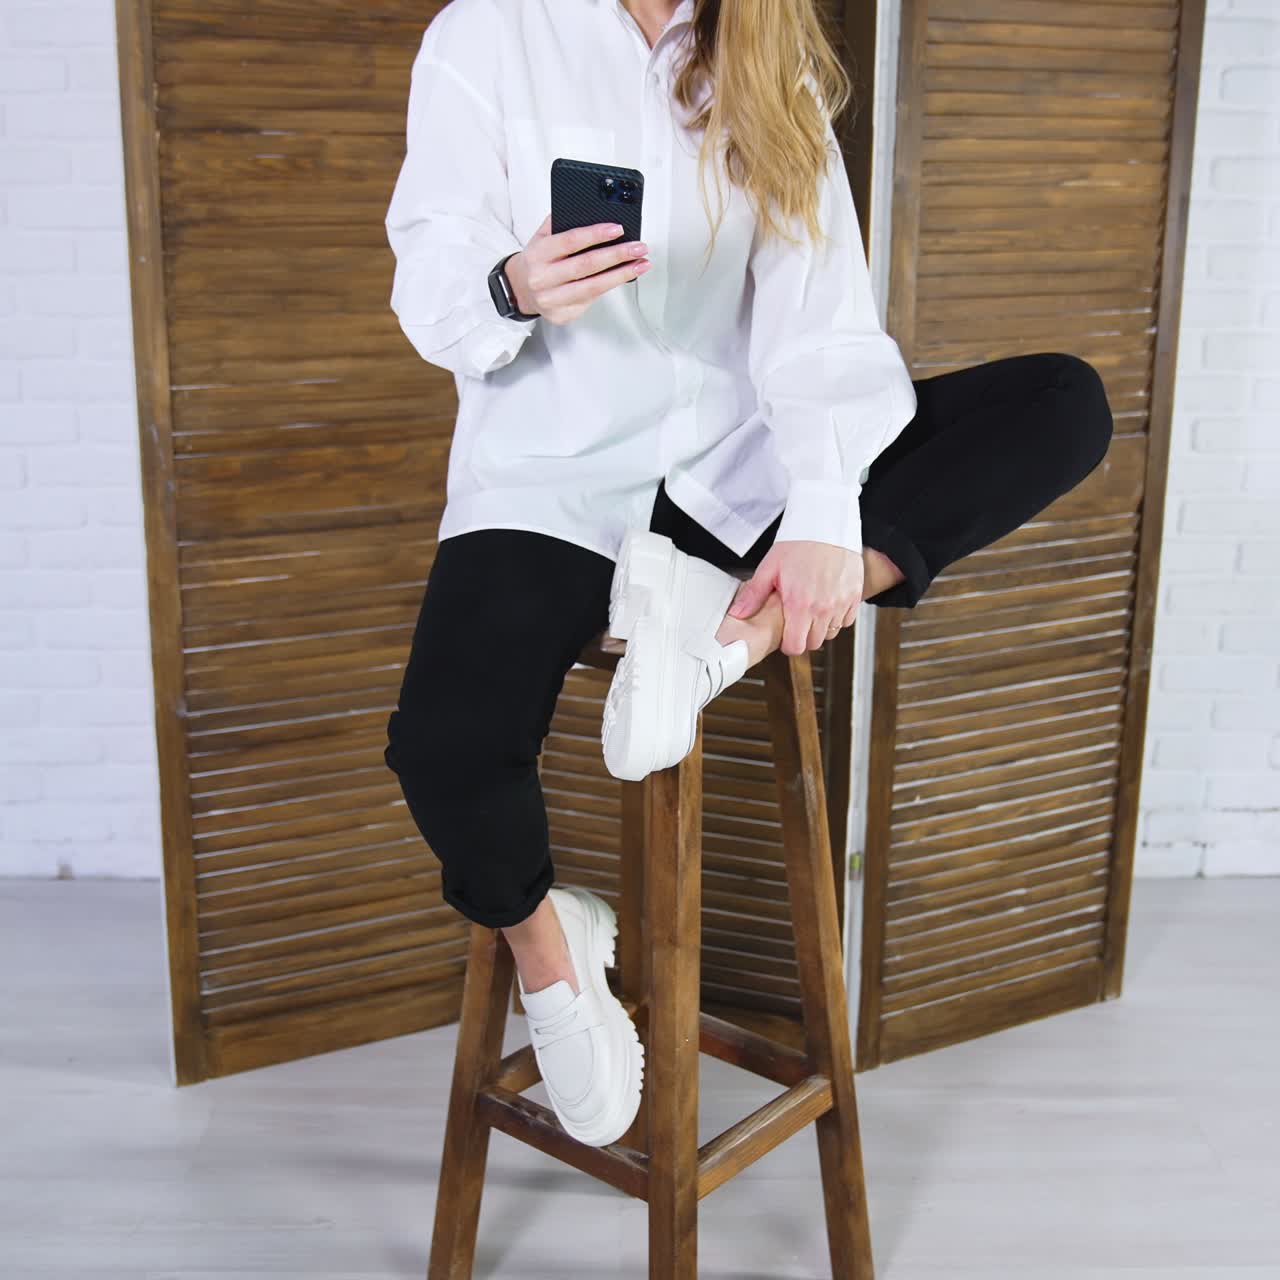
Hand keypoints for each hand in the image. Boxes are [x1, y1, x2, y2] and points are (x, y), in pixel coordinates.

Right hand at [505, 215, 650, 323]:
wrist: (520, 289)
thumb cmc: (537, 261)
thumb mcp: (540, 237)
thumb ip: (559, 222)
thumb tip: (590, 210)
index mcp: (538, 255)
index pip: (570, 241)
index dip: (595, 234)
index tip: (618, 229)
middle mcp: (543, 279)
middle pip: (586, 265)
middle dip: (617, 255)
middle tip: (638, 247)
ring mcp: (552, 300)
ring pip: (593, 287)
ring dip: (621, 275)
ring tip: (640, 264)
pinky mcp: (562, 315)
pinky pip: (591, 300)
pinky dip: (610, 287)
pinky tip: (624, 277)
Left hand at [727, 541, 864, 655]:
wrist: (826, 524)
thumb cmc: (798, 543)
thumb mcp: (770, 568)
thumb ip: (754, 595)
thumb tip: (738, 614)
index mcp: (799, 605)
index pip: (796, 646)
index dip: (788, 644)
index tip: (786, 635)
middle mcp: (823, 608)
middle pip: (814, 643)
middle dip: (804, 637)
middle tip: (797, 622)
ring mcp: (841, 602)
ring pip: (831, 632)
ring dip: (820, 627)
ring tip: (811, 610)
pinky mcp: (854, 595)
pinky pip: (846, 620)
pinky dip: (837, 617)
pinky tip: (827, 604)